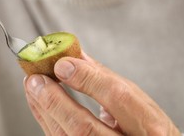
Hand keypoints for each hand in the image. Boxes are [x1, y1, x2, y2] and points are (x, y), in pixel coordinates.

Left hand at [24, 52, 180, 134]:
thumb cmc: (148, 128)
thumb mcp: (139, 102)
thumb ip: (106, 79)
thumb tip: (76, 56)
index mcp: (150, 126)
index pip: (118, 97)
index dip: (86, 78)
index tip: (62, 64)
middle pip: (84, 127)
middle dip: (54, 99)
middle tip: (36, 78)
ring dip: (43, 108)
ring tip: (32, 85)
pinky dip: (46, 119)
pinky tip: (38, 102)